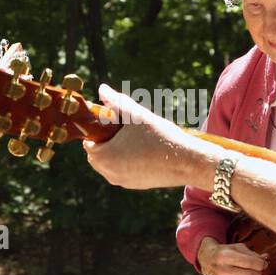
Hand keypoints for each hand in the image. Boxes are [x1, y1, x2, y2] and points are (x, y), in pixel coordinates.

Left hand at [83, 84, 214, 189]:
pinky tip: (143, 149)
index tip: (112, 121)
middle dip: (106, 141)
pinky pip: (123, 171)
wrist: (186, 162)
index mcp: (104, 157)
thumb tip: (102, 89)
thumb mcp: (136, 115)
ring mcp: (122, 182)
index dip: (98, 129)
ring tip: (135, 138)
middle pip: (97, 154)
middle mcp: (109, 173)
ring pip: (110, 163)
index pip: (89, 143)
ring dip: (116, 151)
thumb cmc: (160, 137)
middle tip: (124, 129)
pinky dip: (127, 161)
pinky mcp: (135, 185)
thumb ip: (116, 102)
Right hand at [197, 237, 275, 274]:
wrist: (208, 261)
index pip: (248, 263)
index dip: (261, 264)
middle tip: (264, 269)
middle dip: (261, 273)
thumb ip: (252, 254)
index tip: (265, 263)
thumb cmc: (224, 253)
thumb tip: (266, 259)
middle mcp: (223, 271)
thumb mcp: (236, 247)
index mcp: (225, 256)